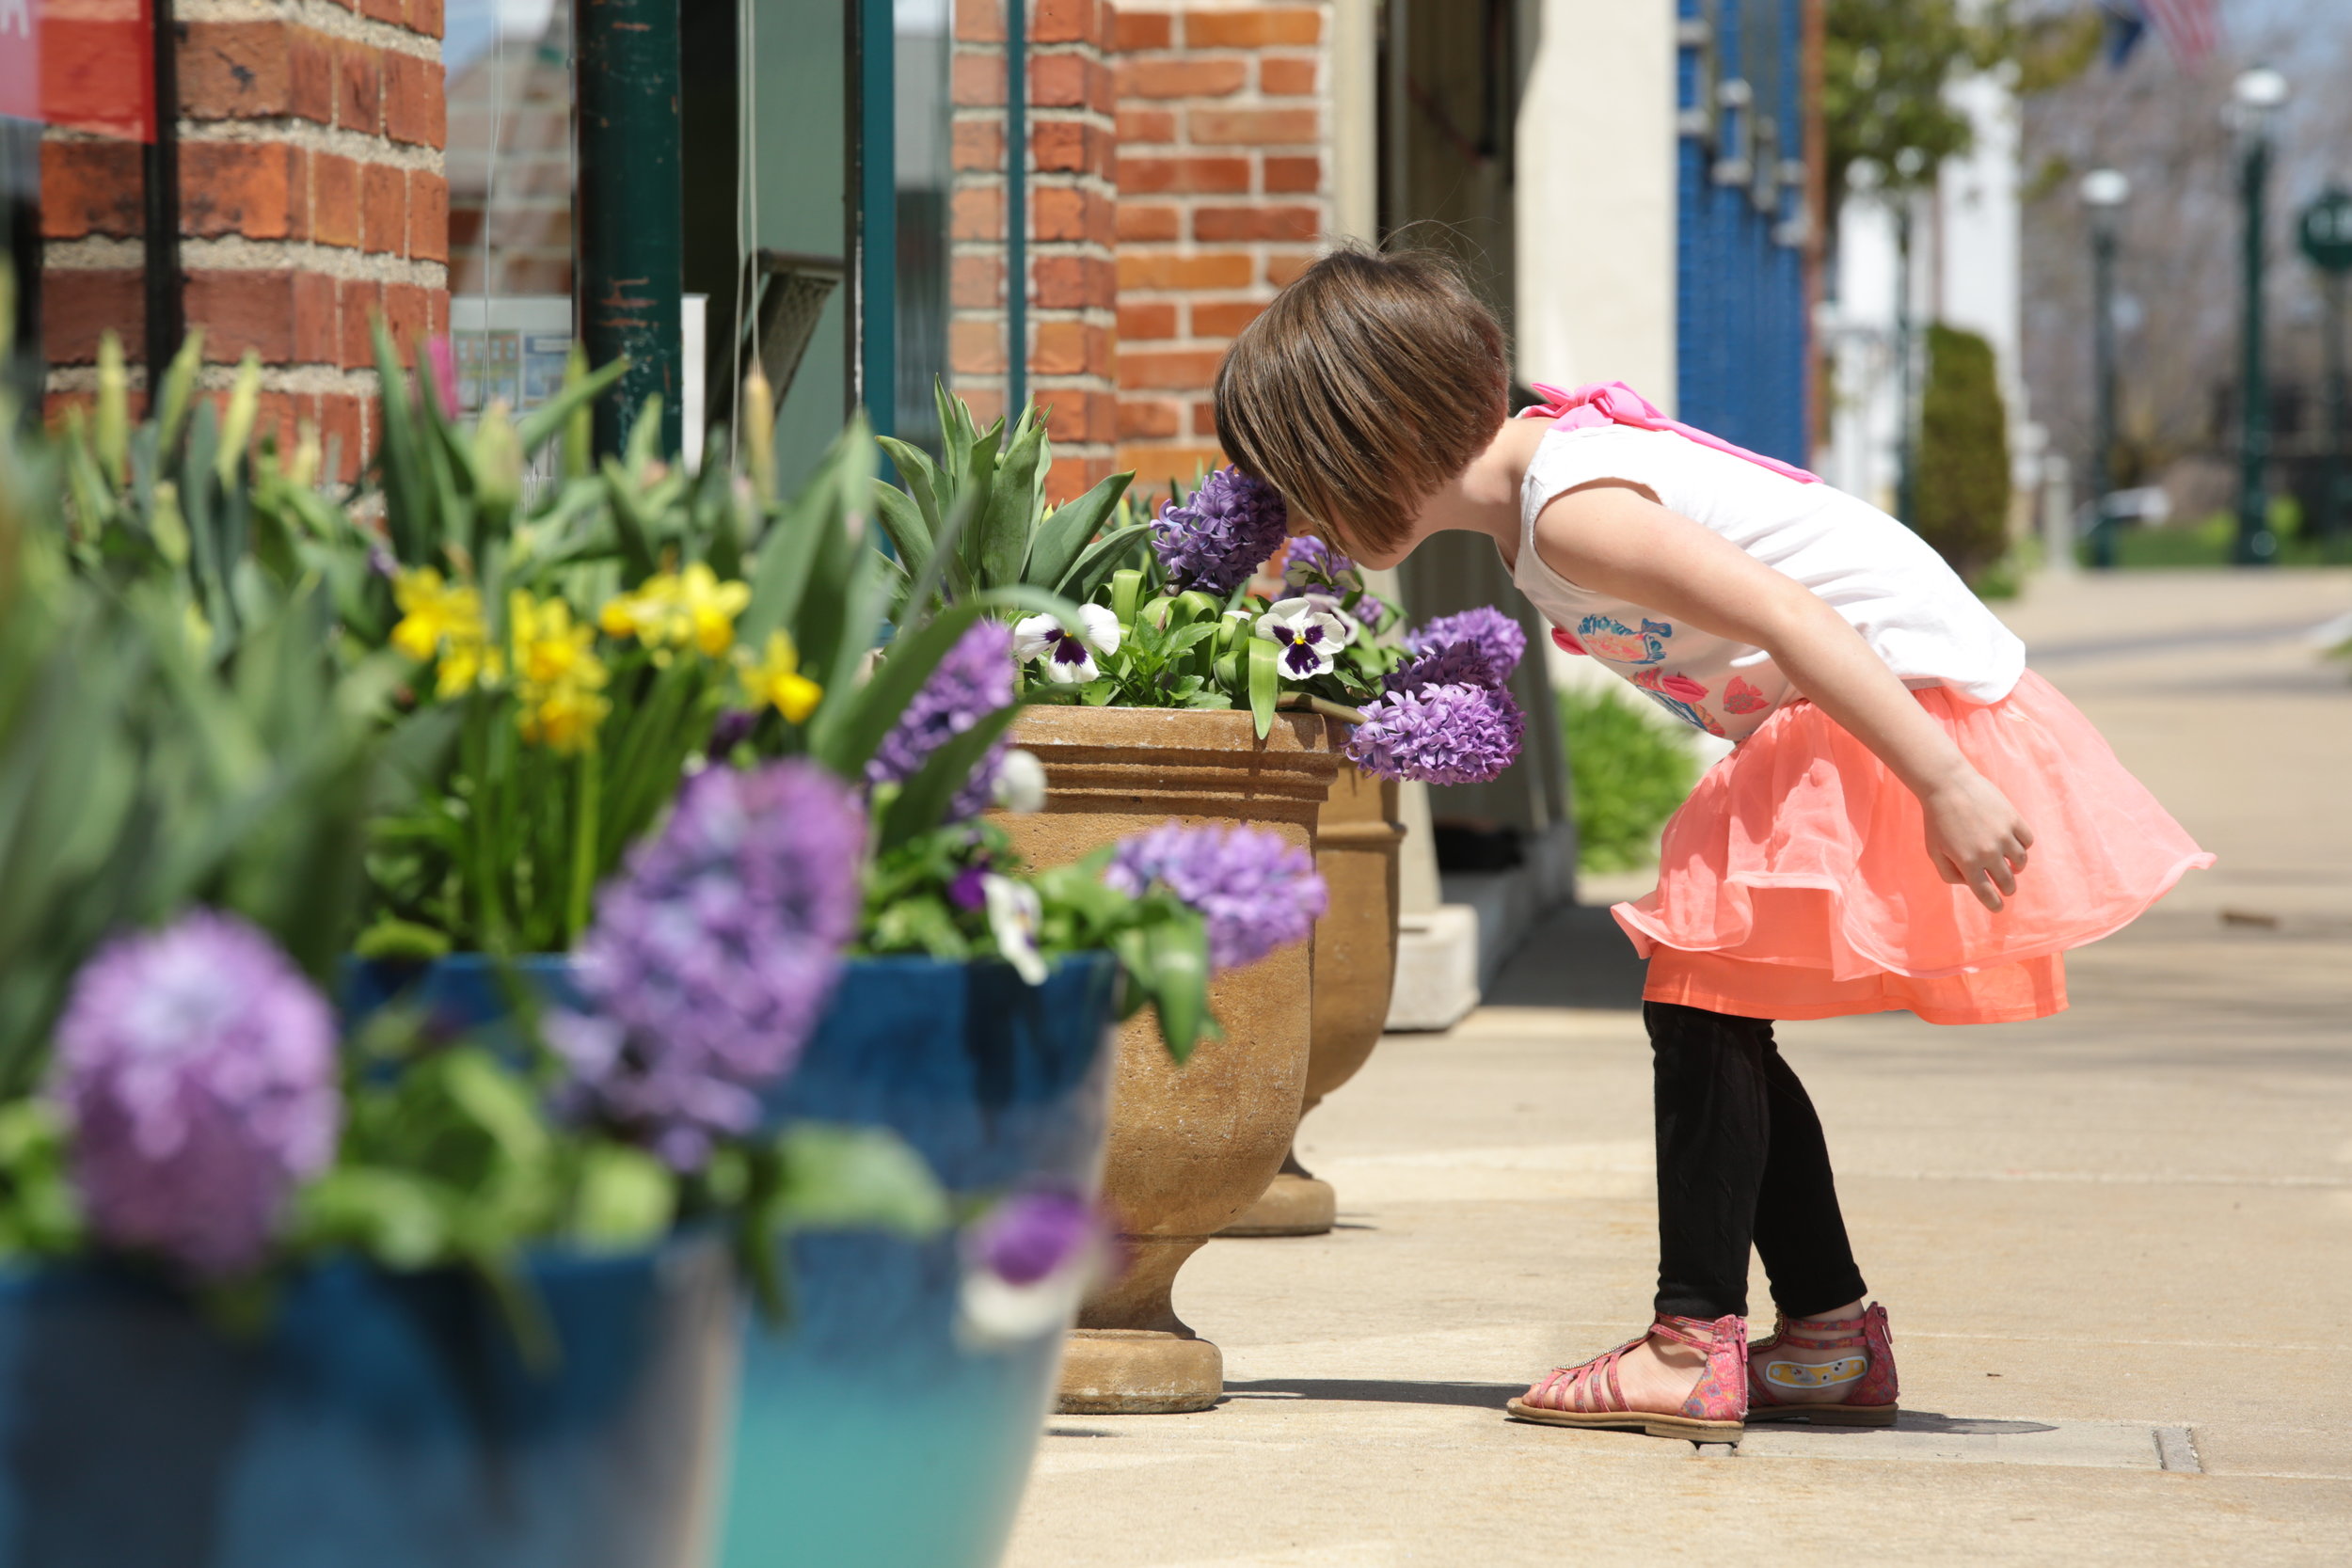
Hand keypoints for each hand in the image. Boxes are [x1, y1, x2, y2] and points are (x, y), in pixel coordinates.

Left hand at [1920, 770, 2034, 911]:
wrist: (1948, 784)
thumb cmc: (1937, 820)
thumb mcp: (1934, 851)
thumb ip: (1950, 873)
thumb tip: (1971, 884)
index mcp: (1968, 863)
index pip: (1987, 894)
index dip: (1994, 905)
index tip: (1998, 907)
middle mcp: (1989, 852)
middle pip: (2007, 881)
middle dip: (2007, 889)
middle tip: (2006, 887)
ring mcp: (2004, 835)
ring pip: (2021, 862)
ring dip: (2016, 868)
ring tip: (2009, 865)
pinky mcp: (2014, 819)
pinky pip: (2027, 841)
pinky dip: (2023, 846)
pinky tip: (2013, 845)